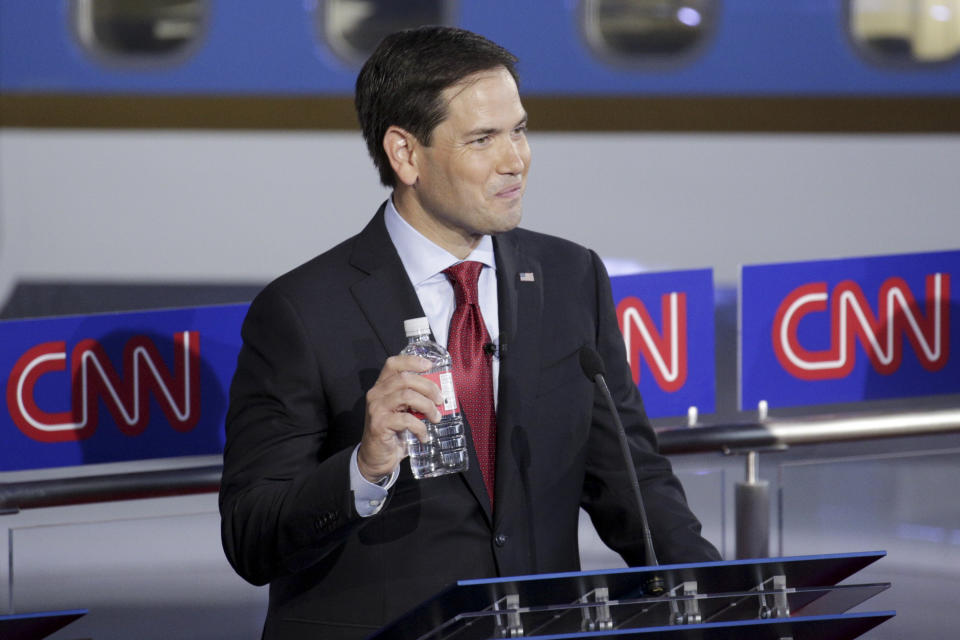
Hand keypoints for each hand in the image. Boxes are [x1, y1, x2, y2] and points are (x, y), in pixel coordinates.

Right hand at [357, 355, 442, 481]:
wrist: (376, 457)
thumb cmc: (393, 432)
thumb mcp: (404, 411)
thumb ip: (415, 399)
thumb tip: (440, 393)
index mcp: (382, 386)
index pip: (393, 364)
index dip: (412, 361)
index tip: (430, 366)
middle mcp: (376, 394)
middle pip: (405, 378)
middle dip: (428, 387)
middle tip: (440, 399)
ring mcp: (376, 409)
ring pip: (406, 396)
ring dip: (427, 406)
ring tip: (435, 417)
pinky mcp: (379, 424)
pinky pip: (405, 419)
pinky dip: (420, 427)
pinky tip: (424, 436)